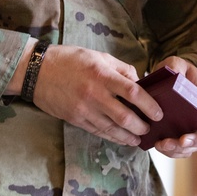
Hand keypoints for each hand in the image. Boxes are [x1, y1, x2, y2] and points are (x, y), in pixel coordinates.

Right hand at [29, 44, 163, 146]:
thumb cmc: (70, 60)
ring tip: (139, 138)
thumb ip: (121, 69)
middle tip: (150, 128)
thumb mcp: (98, 56)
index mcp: (102, 74)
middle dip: (141, 126)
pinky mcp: (75, 119)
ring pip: (112, 128)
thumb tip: (139, 82)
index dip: (149, 105)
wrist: (37, 71)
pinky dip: (113, 137)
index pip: (133, 92)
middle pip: (124, 116)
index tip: (158, 112)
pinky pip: (98, 131)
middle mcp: (94, 93)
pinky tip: (122, 139)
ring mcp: (84, 109)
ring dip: (129, 136)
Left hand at [151, 56, 196, 158]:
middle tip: (180, 141)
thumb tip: (173, 73)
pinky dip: (170, 152)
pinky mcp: (179, 136)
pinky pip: (179, 150)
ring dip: (178, 150)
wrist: (169, 80)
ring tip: (162, 144)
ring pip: (191, 147)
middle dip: (193, 142)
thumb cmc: (176, 72)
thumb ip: (175, 66)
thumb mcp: (176, 64)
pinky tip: (158, 145)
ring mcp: (192, 129)